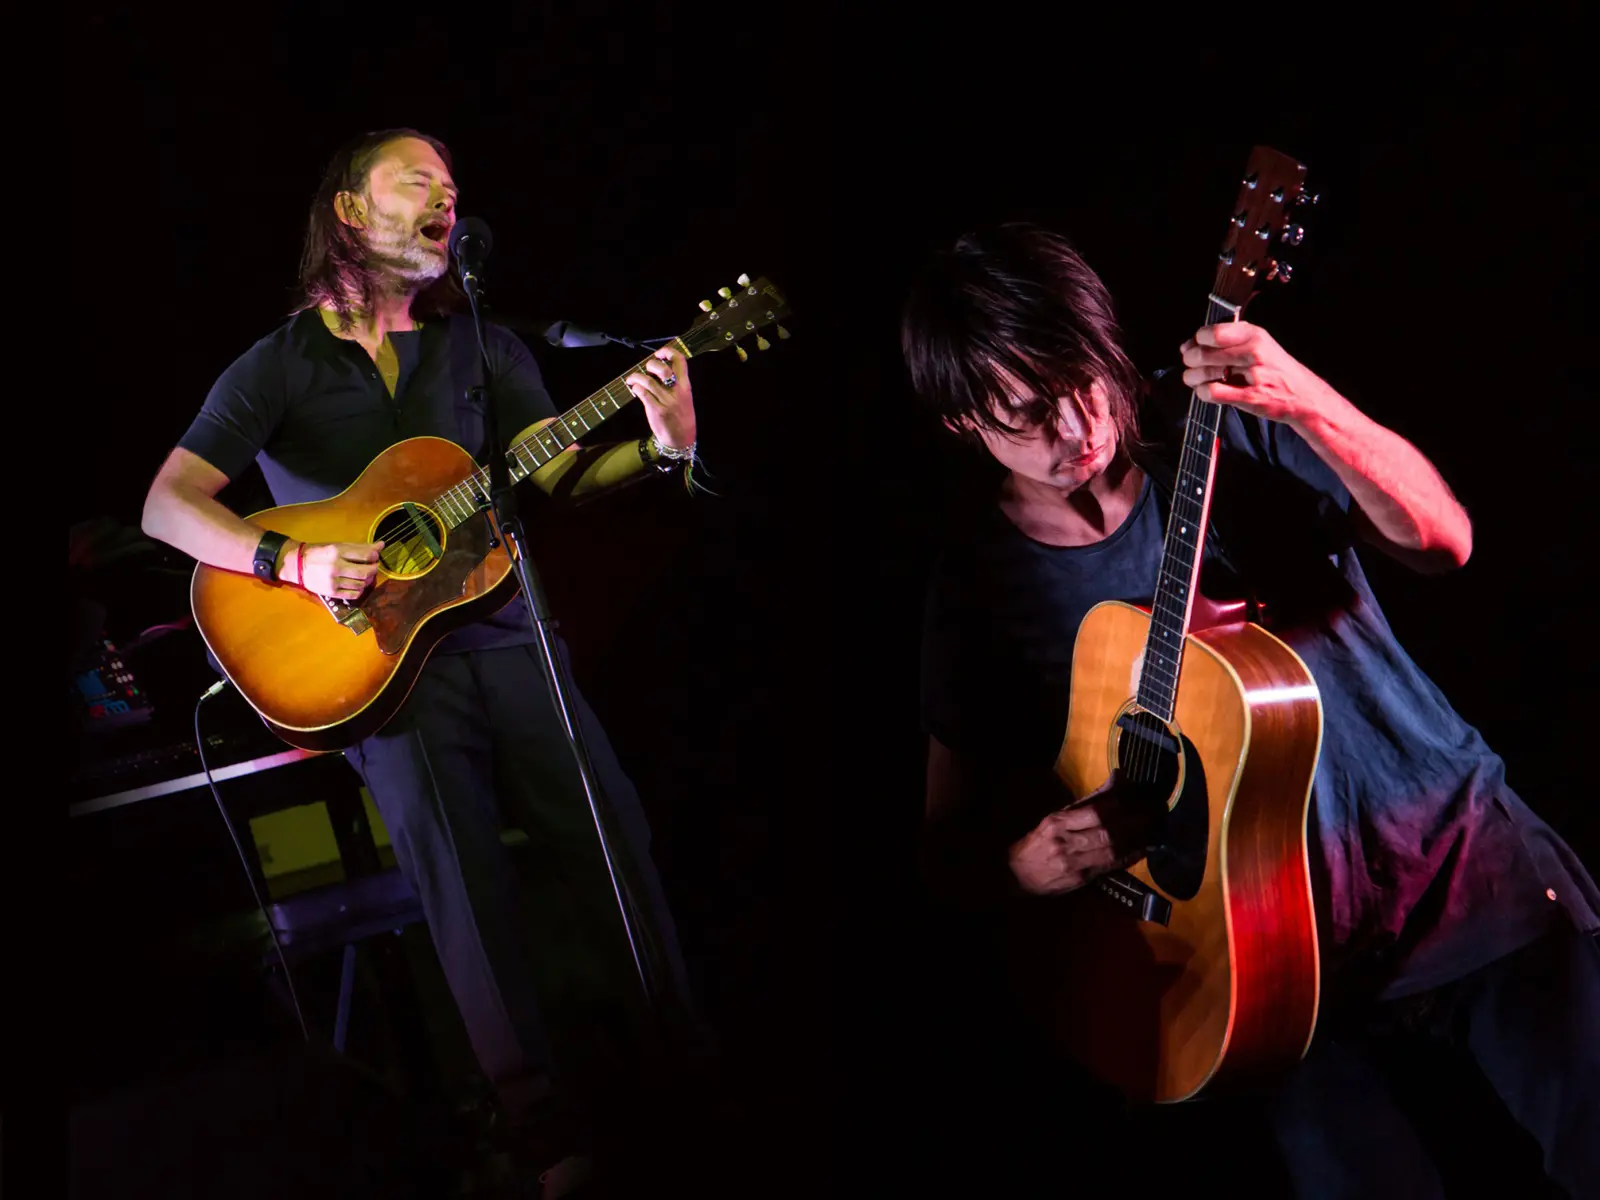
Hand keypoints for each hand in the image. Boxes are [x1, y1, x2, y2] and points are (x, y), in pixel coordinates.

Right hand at [293, 540, 384, 600]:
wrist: (297, 565)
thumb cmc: (319, 553)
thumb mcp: (337, 545)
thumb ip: (359, 547)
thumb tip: (381, 545)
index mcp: (337, 551)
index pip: (365, 555)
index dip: (375, 556)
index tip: (375, 556)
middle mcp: (336, 567)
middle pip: (365, 572)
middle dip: (374, 569)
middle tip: (373, 567)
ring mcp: (333, 581)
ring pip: (361, 584)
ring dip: (367, 580)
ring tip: (365, 575)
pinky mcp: (331, 593)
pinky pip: (353, 594)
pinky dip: (359, 590)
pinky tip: (357, 585)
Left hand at [626, 346, 696, 451]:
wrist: (681, 440)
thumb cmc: (681, 417)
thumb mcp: (685, 398)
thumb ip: (676, 383)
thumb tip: (659, 368)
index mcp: (686, 386)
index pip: (680, 361)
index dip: (668, 352)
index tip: (659, 354)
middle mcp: (677, 392)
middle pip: (663, 369)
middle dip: (651, 365)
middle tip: (646, 369)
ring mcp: (666, 401)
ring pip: (648, 381)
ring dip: (636, 377)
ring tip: (632, 380)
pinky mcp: (656, 410)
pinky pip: (643, 394)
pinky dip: (636, 388)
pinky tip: (634, 390)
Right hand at [1007, 770, 1158, 896]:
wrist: (1016, 874)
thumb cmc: (1037, 842)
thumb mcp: (1054, 818)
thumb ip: (1085, 804)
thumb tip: (1115, 783)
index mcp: (1057, 822)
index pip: (1095, 811)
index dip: (1120, 804)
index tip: (1138, 795)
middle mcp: (1065, 842)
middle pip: (1107, 832)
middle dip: (1135, 822)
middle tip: (1155, 812)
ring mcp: (1073, 863)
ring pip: (1112, 850)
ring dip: (1136, 839)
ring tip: (1154, 828)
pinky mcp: (1080, 879)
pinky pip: (1109, 866)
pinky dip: (1127, 857)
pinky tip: (1141, 848)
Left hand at [1180, 321, 1336, 428]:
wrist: (1303, 396)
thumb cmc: (1275, 370)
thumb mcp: (1259, 344)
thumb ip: (1226, 342)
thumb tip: (1187, 345)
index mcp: (1255, 335)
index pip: (1213, 332)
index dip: (1196, 340)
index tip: (1195, 345)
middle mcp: (1254, 351)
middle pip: (1203, 353)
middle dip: (1190, 360)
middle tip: (1192, 365)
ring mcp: (1253, 375)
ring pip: (1204, 373)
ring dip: (1192, 378)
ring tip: (1196, 379)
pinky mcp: (1250, 397)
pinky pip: (1212, 392)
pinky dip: (1202, 392)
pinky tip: (1207, 391)